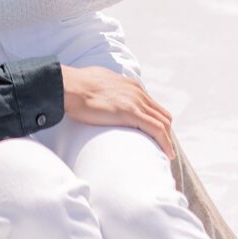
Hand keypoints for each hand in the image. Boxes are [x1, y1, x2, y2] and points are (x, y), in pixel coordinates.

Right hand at [60, 65, 174, 158]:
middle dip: (165, 133)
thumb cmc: (77, 86)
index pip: (152, 105)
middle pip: (162, 115)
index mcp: (130, 85)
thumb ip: (107, 90)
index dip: (156, 122)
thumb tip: (102, 98)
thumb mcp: (98, 83)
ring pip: (163, 123)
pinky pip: (157, 130)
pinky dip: (165, 143)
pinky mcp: (131, 113)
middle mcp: (137, 92)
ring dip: (167, 140)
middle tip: (162, 149)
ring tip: (165, 155)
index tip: (155, 136)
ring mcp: (136, 101)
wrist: (70, 86)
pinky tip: (167, 155)